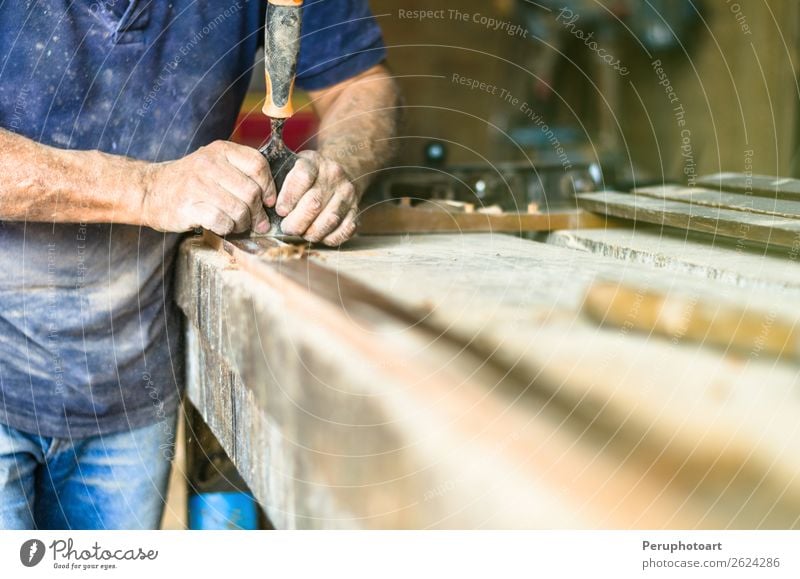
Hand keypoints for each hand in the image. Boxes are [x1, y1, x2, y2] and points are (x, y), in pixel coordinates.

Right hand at [140, 140, 276, 234]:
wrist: (150, 190)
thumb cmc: (191, 181)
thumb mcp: (215, 164)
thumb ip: (241, 171)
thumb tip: (272, 198)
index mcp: (220, 150)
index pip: (258, 164)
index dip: (269, 187)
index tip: (268, 202)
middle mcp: (209, 164)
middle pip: (251, 192)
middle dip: (257, 213)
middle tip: (256, 222)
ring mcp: (197, 185)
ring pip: (239, 209)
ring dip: (243, 223)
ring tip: (238, 225)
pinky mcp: (188, 206)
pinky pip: (221, 221)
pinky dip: (227, 229)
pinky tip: (222, 227)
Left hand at [275, 150, 359, 245]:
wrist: (339, 173)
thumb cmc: (306, 177)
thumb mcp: (292, 168)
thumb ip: (278, 182)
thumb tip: (262, 209)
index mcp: (314, 161)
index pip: (302, 176)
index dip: (288, 197)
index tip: (280, 211)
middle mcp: (334, 176)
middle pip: (315, 203)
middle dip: (296, 222)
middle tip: (287, 228)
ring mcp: (347, 194)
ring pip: (330, 219)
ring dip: (312, 233)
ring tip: (302, 233)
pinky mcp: (357, 210)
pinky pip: (345, 230)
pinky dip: (330, 238)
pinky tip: (319, 236)